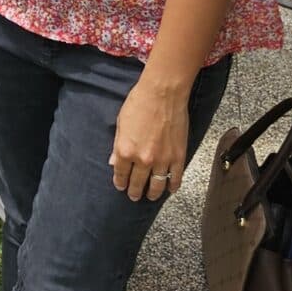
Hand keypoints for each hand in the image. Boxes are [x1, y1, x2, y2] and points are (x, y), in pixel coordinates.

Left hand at [109, 76, 193, 201]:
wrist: (162, 94)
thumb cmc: (138, 104)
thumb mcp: (120, 124)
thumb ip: (117, 145)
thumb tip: (113, 161)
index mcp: (125, 150)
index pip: (120, 174)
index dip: (120, 182)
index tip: (121, 186)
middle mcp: (142, 159)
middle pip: (138, 183)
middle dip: (134, 191)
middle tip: (134, 196)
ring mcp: (162, 160)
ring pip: (157, 185)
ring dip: (152, 193)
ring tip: (150, 196)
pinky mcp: (178, 156)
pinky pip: (176, 178)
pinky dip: (173, 186)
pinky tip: (170, 190)